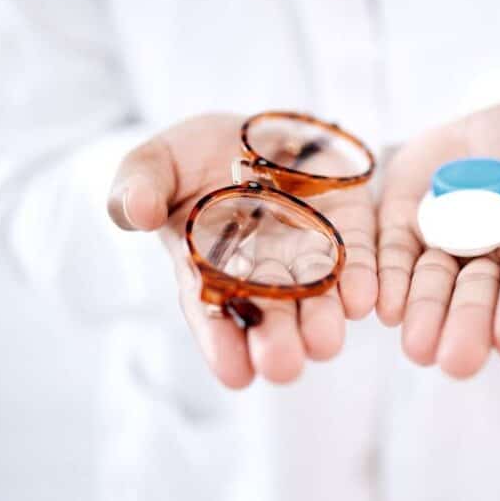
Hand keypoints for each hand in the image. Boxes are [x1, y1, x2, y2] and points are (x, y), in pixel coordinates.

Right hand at [107, 114, 377, 387]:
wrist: (255, 126)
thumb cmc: (194, 156)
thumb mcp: (156, 163)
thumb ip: (138, 185)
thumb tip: (136, 213)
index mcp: (209, 269)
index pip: (214, 316)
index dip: (223, 345)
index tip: (235, 374)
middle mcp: (262, 272)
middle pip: (272, 317)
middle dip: (278, 344)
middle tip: (282, 365)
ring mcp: (309, 252)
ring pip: (319, 298)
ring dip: (324, 322)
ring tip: (324, 341)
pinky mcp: (348, 226)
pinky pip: (359, 258)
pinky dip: (362, 280)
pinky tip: (363, 298)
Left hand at [376, 101, 499, 377]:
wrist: (496, 126)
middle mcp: (489, 257)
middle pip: (476, 294)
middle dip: (466, 325)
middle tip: (455, 361)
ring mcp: (443, 242)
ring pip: (430, 282)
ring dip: (422, 312)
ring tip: (416, 345)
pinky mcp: (405, 222)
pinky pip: (391, 252)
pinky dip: (384, 277)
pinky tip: (376, 304)